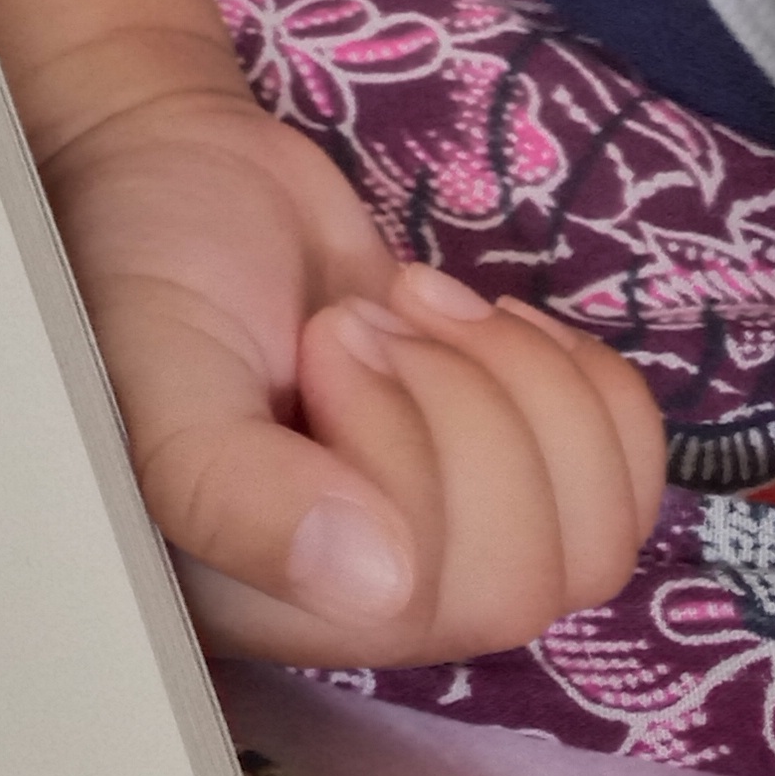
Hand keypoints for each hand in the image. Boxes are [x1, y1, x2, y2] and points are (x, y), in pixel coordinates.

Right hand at [35, 42, 666, 665]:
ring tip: (412, 310)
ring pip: (594, 540)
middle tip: (366, 319)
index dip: (404, 450)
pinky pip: (634, 484)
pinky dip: (583, 377)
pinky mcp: (511, 483)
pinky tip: (481, 324)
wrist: (183, 167)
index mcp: (258, 608)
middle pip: (525, 579)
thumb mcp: (161, 369)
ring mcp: (442, 550)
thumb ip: (230, 489)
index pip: (420, 600)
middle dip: (464, 407)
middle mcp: (355, 607)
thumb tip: (378, 590)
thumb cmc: (140, 268)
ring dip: (519, 381)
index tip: (323, 339)